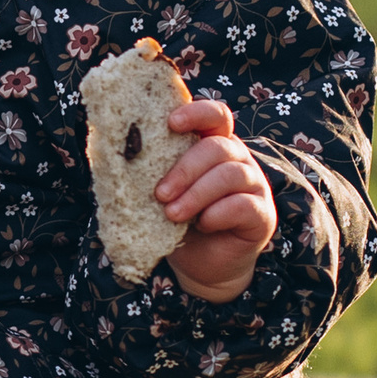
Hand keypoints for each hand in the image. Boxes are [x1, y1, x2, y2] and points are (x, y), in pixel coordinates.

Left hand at [155, 99, 277, 301]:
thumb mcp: (159, 190)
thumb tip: (113, 147)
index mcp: (212, 144)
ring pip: (231, 174)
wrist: (198, 265)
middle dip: (184, 169)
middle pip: (218, 146)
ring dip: (196, 194)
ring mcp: (254, 185)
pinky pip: (244, 205)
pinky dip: (217, 214)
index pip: (214, 115)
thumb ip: (148, 167)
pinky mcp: (263, 215)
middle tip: (160, 194)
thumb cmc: (175, 219)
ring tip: (173, 213)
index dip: (196, 113)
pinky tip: (203, 225)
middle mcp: (238, 159)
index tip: (170, 123)